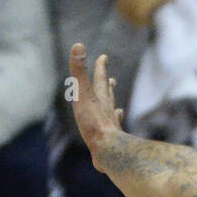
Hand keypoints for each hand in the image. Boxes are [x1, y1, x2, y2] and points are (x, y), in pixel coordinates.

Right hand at [69, 45, 125, 163]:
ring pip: (112, 115)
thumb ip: (79, 71)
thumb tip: (78, 45)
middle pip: (108, 97)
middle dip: (108, 87)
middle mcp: (107, 112)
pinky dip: (113, 130)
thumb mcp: (83, 94)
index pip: (101, 79)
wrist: (108, 151)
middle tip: (112, 79)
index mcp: (100, 100)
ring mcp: (110, 127)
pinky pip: (112, 134)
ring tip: (118, 108)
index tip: (104, 57)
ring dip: (113, 109)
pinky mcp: (111, 142)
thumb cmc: (93, 123)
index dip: (101, 68)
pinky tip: (115, 134)